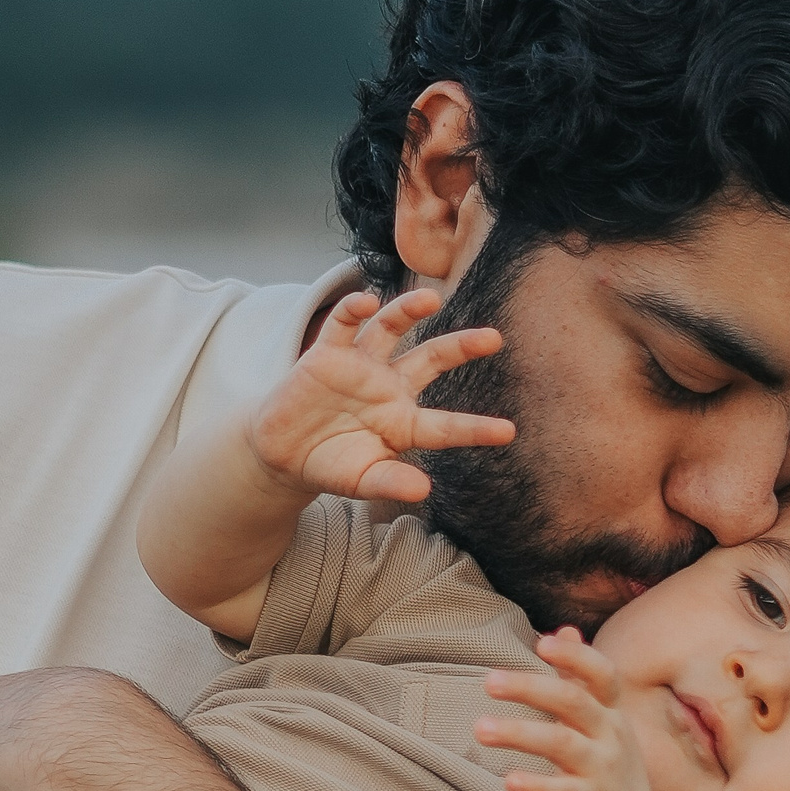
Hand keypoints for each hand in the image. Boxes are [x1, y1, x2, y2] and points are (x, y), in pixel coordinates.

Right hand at [247, 288, 513, 504]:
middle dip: (461, 347)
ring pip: (390, 329)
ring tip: (430, 300)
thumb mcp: (361, 481)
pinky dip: (354, 309)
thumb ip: (391, 484)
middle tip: (494, 338)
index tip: (508, 431)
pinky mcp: (327, 353)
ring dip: (408, 311)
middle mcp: (389, 386)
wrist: (282, 453)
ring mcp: (360, 366)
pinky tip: (367, 300)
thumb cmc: (330, 465)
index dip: (476, 428)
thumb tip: (423, 490)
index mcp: (404, 423)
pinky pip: (343, 325)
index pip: (446, 425)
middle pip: (431, 359)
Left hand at [476, 629, 657, 790]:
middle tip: (488, 681)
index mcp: (610, 711)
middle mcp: (611, 735)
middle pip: (572, 702)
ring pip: (561, 745)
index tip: (540, 642)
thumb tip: (566, 628)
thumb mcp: (599, 717)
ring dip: (518, 734)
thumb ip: (579, 677)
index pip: (601, 674)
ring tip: (479, 729)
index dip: (575, 656)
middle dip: (530, 688)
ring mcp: (602, 770)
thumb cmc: (602, 759)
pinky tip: (508, 781)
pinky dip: (536, 786)